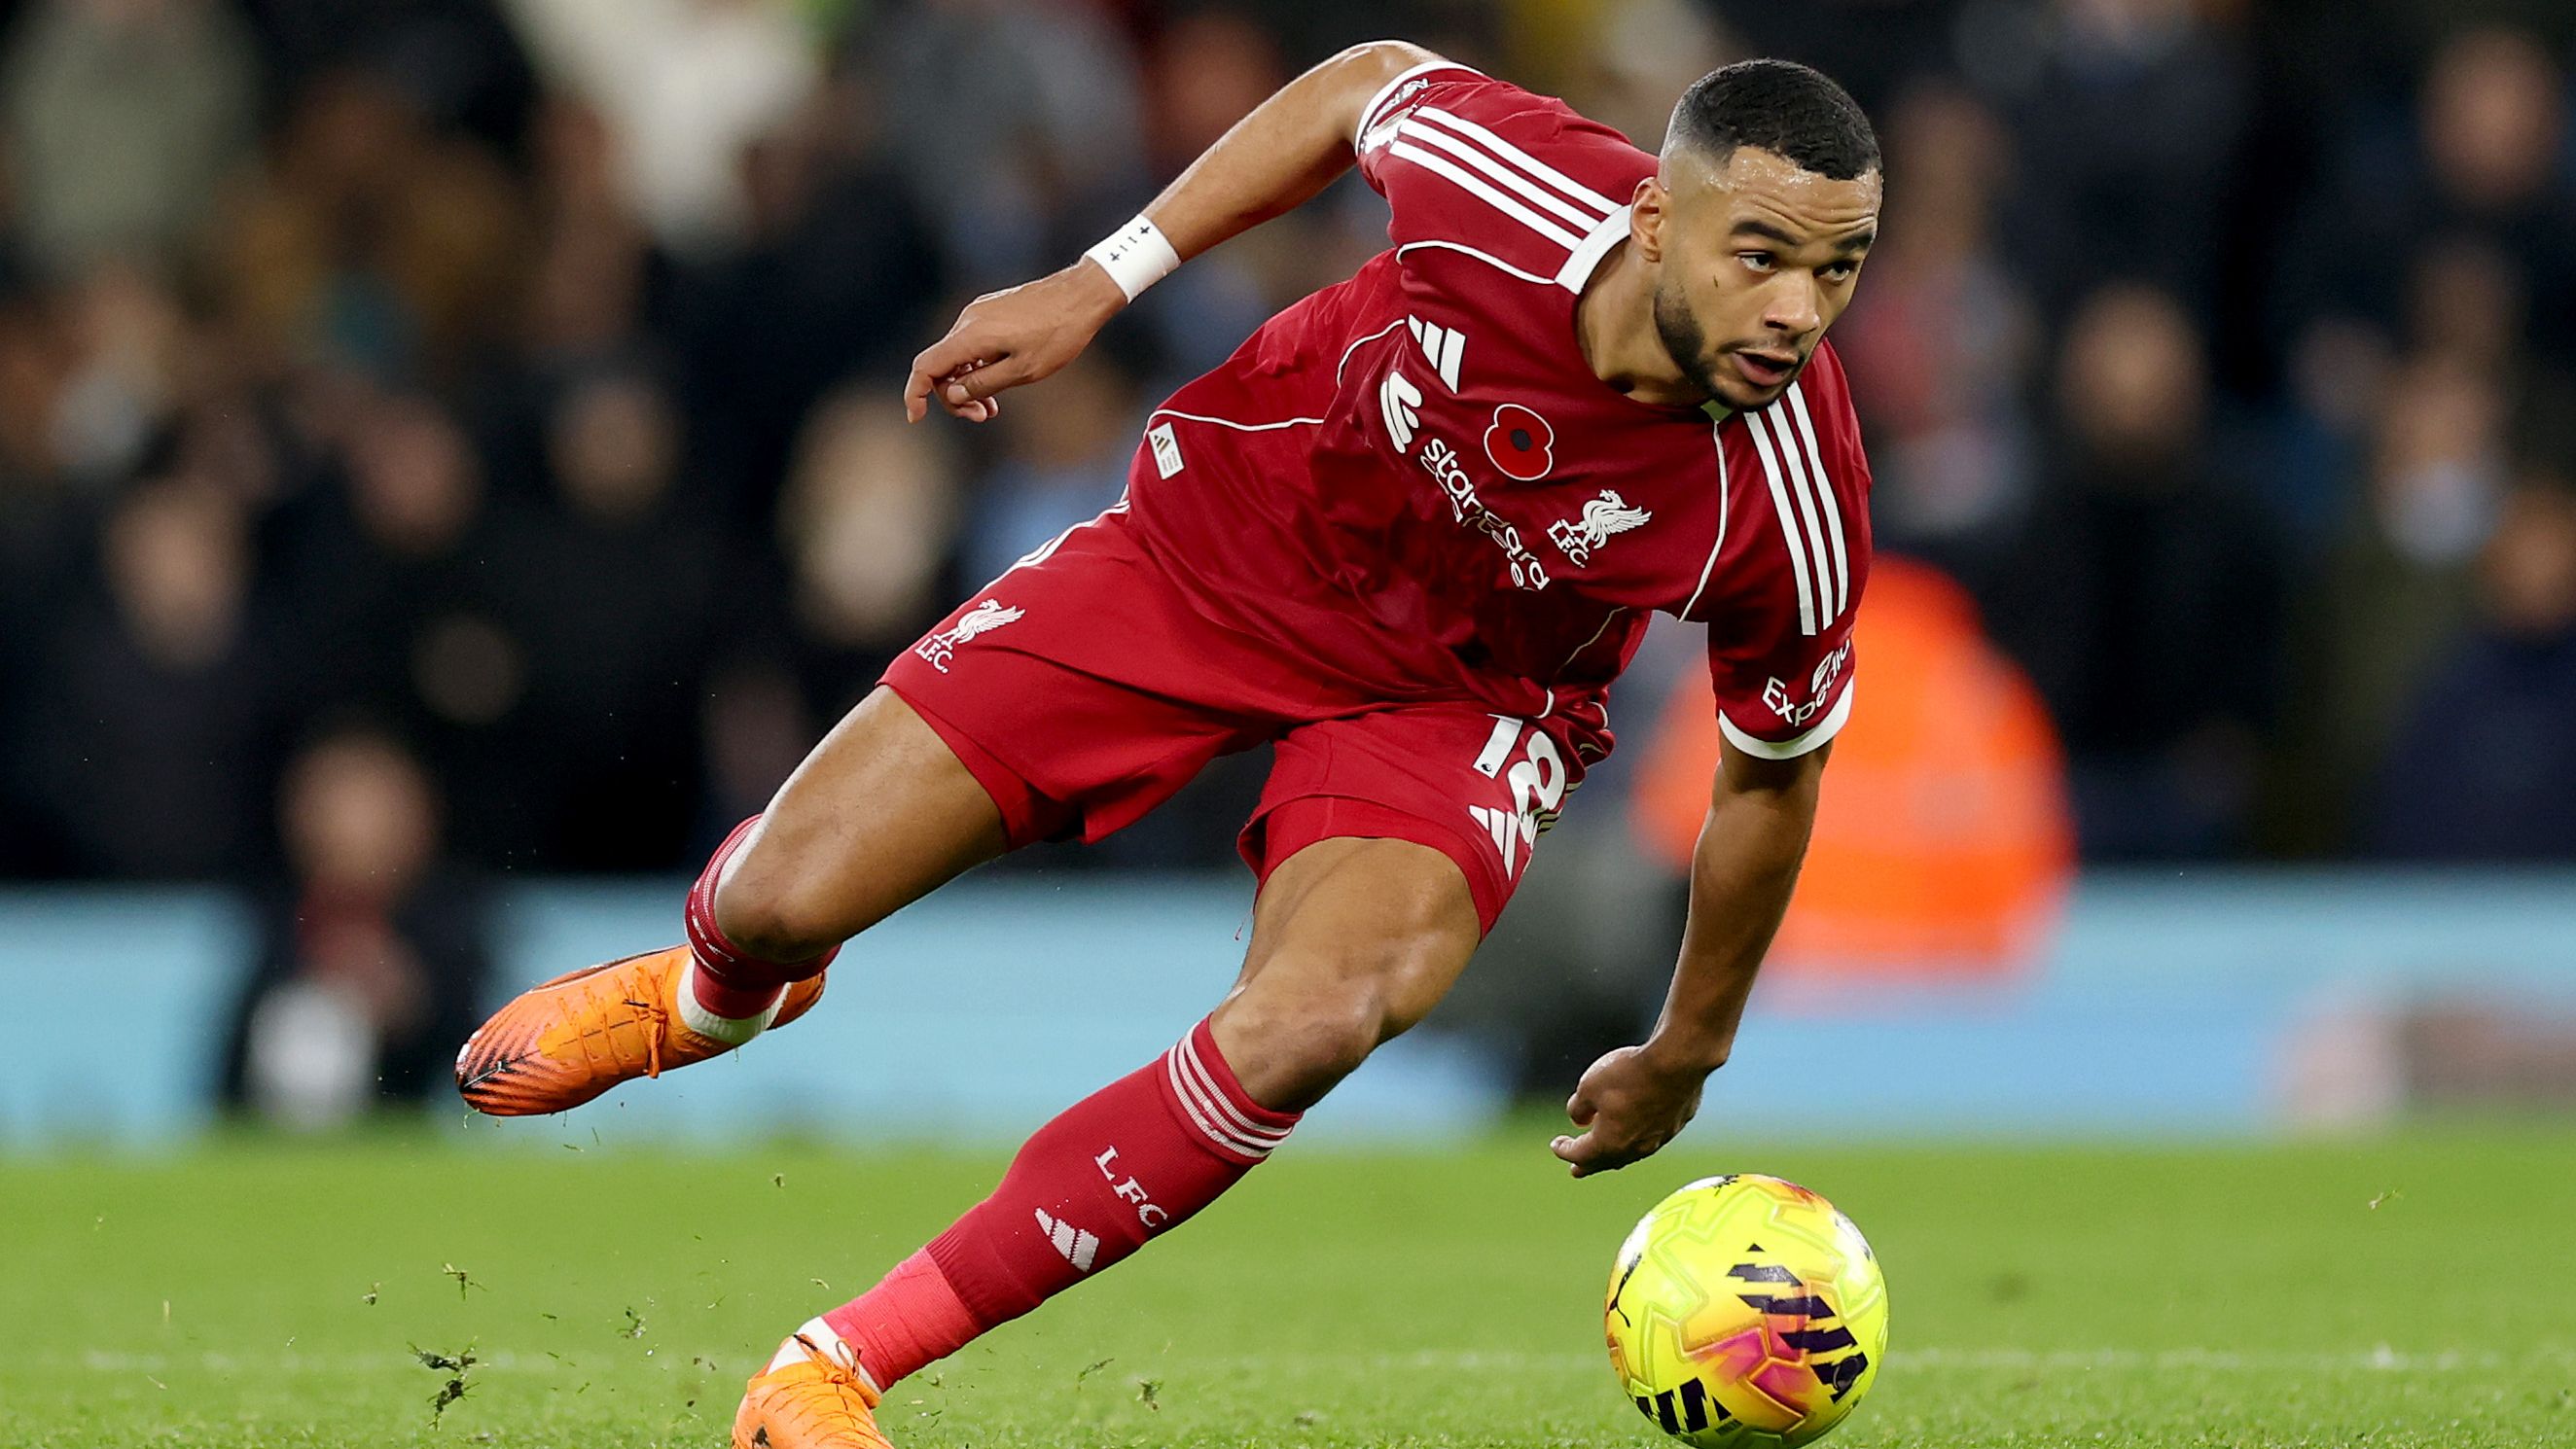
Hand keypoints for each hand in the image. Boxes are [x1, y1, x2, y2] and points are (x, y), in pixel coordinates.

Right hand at [903, 262, 1126, 422]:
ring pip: (957, 355)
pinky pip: (971, 344)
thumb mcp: (1023, 370)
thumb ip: (983, 383)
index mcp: (971, 336)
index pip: (926, 366)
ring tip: (991, 408)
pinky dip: (977, 367)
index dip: (915, 394)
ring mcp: (979, 313)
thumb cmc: (1058, 334)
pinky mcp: (991, 311)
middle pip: (940, 365)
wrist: (1082, 295)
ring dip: (968, 385)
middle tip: (981, 417)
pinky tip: (998, 382)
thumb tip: (952, 394)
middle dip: (953, 397)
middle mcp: (968, 321)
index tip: (917, 417)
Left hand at [1550, 1043, 1706, 1177]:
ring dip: (1615, 1153)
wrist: (1677, 1062)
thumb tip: (1578, 1119)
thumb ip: (1579, 1107)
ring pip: (1632, 1152)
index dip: (1564, 1150)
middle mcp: (1636, 1148)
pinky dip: (1638, 1136)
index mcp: (1609, 1143)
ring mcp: (1660, 1138)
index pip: (1580, 1153)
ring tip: (1606, 1152)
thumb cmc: (1629, 1074)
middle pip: (1606, 1161)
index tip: (1556, 1145)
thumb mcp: (1588, 1086)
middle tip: (1576, 1170)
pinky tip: (1638, 1127)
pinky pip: (1652, 1136)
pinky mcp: (1677, 1123)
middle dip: (1588, 1164)